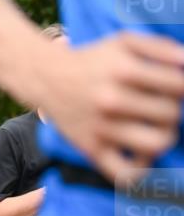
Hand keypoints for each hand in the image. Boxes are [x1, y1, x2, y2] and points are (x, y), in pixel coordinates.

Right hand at [38, 32, 183, 182]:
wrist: (45, 77)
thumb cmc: (93, 60)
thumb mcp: (124, 42)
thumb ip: (162, 48)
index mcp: (124, 71)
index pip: (179, 85)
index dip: (183, 87)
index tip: (172, 89)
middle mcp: (111, 100)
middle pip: (169, 114)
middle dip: (172, 110)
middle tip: (160, 107)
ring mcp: (100, 127)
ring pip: (156, 144)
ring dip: (165, 137)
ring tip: (157, 130)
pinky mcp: (90, 148)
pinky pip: (123, 173)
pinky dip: (140, 169)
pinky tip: (140, 155)